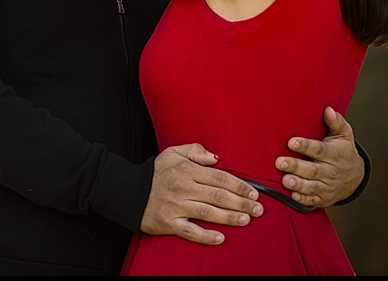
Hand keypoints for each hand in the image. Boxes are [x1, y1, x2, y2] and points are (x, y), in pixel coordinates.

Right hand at [141, 144, 262, 244]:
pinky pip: (191, 231)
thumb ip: (194, 150)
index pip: (220, 177)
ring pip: (209, 213)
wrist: (129, 191)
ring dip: (230, 218)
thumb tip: (215, 157)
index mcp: (186, 170)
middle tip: (258, 209)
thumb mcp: (172, 153)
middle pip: (219, 196)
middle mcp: (183, 187)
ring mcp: (176, 206)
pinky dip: (206, 236)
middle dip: (242, 203)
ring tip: (246, 220)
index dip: (240, 185)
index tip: (253, 192)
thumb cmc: (154, 173)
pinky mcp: (169, 222)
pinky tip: (220, 238)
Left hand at [275, 106, 362, 206]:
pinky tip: (292, 196)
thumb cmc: (343, 151)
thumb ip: (336, 122)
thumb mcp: (344, 135)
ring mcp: (327, 186)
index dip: (305, 146)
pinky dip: (303, 199)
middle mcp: (330, 171)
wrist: (355, 176)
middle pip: (312, 169)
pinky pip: (313, 200)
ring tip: (285, 180)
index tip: (291, 142)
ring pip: (311, 186)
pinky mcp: (323, 198)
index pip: (318, 149)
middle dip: (295, 166)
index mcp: (332, 154)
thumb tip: (328, 110)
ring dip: (298, 184)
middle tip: (279, 162)